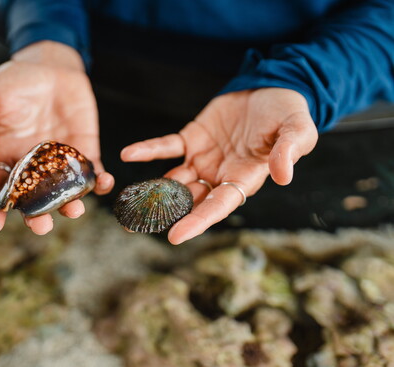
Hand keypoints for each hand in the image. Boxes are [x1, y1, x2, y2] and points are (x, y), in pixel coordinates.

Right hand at [0, 41, 113, 234]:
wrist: (50, 66)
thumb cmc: (14, 80)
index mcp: (6, 157)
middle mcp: (33, 167)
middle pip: (33, 200)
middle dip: (36, 216)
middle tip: (40, 226)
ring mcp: (59, 162)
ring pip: (64, 193)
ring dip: (70, 205)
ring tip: (74, 211)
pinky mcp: (84, 151)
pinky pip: (92, 173)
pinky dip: (99, 181)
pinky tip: (104, 184)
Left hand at [121, 88, 317, 243]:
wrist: (270, 87)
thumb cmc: (288, 112)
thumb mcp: (297, 129)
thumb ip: (288, 151)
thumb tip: (282, 178)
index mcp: (245, 179)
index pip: (218, 206)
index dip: (198, 222)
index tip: (175, 236)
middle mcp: (220, 175)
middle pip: (190, 200)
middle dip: (166, 214)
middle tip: (136, 226)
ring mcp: (204, 158)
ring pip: (174, 180)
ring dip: (152, 190)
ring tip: (127, 201)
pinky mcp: (192, 139)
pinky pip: (167, 148)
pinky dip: (149, 151)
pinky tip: (129, 154)